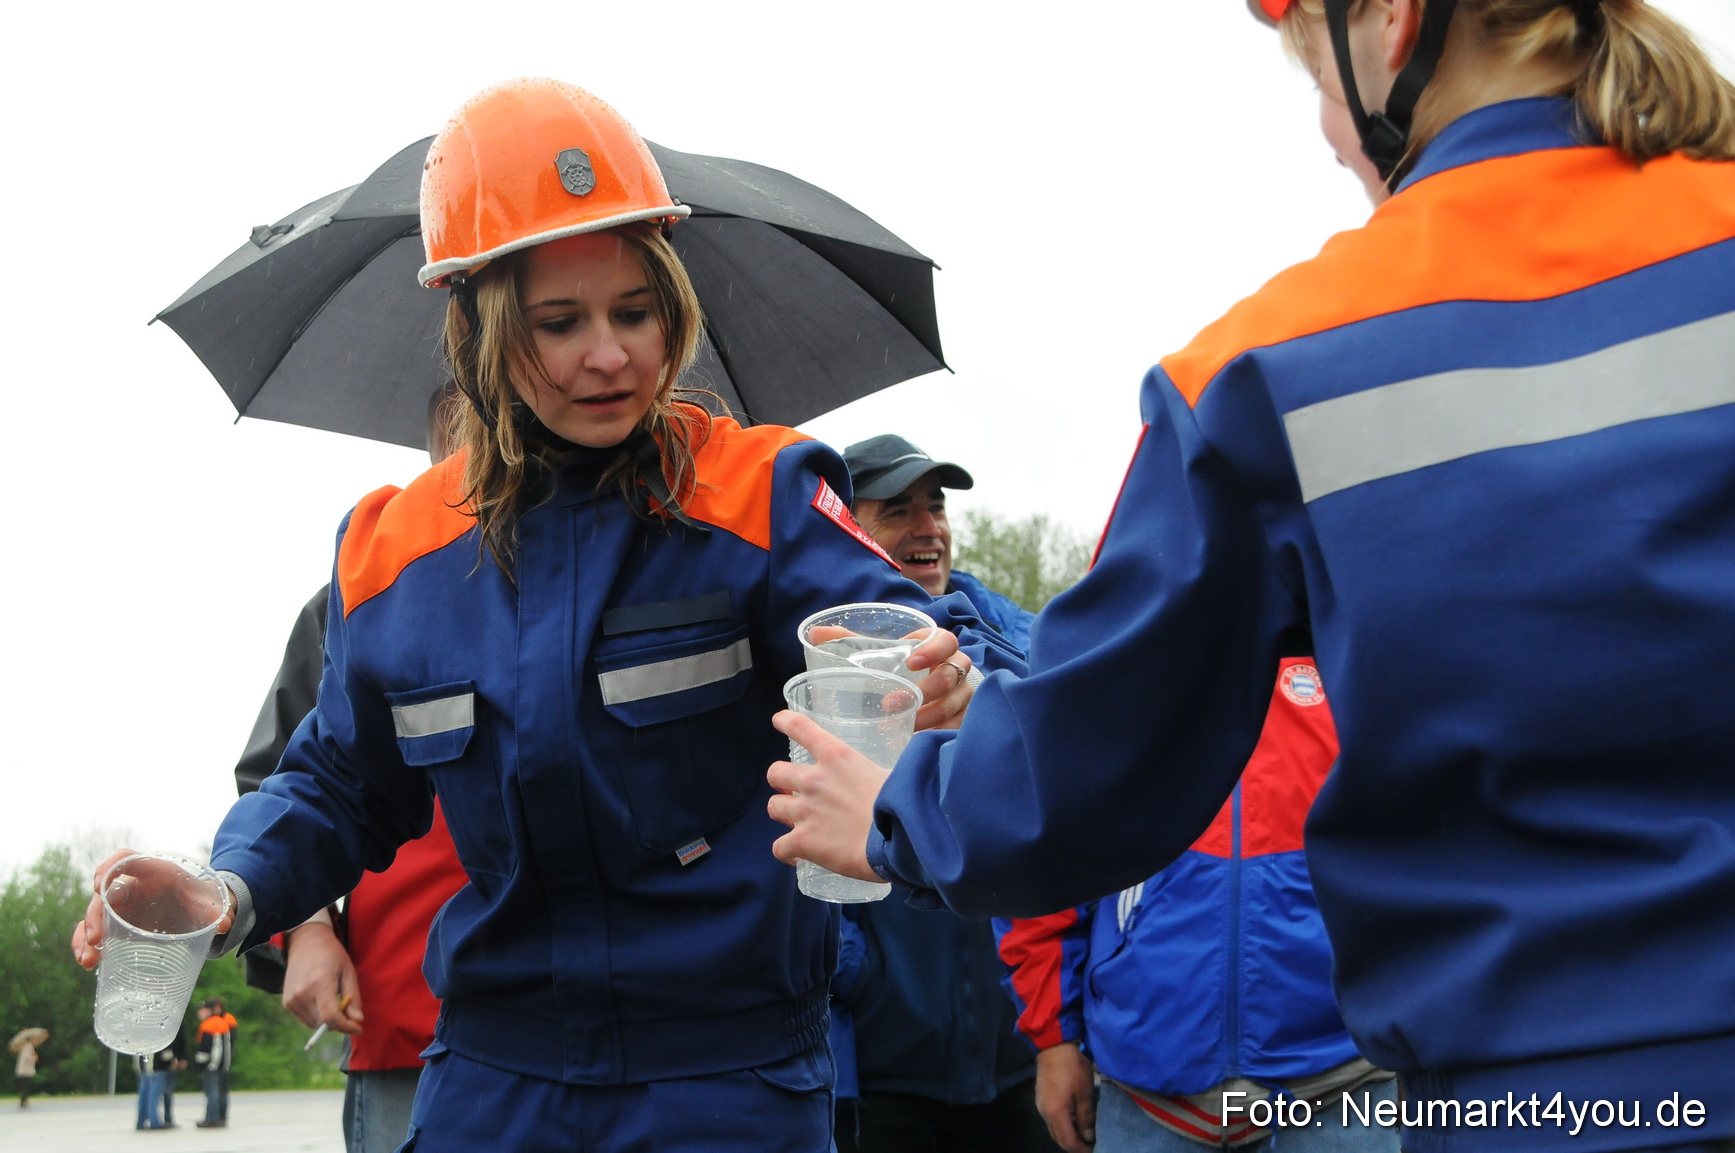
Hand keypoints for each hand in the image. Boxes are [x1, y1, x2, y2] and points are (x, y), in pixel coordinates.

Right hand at [70, 848, 236, 970]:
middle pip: (104, 892)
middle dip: (95, 915)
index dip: (110, 866)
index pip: (124, 858)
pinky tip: (88, 963)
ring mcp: (120, 905)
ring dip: (85, 935)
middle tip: (96, 939)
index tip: (99, 882)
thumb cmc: (197, 896)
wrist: (194, 907)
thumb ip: (216, 909)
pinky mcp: (114, 923)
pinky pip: (94, 930)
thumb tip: (225, 924)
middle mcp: (130, 884)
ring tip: (88, 960)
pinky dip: (86, 945)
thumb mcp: (207, 900)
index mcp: (151, 871)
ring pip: (94, 915)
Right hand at [281, 920, 363, 1034]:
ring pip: (314, 1024)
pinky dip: (316, 1016)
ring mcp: (291, 999)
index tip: (358, 1028)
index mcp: (319, 983)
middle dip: (339, 1023)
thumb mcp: (348, 972)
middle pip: (323, 1023)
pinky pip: (305, 1019)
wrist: (306, 942)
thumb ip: (353, 997)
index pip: (331, 1017)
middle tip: (349, 1012)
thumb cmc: (332, 955)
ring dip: (327, 1020)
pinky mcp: (286, 1002)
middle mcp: (302, 993)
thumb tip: (357, 1020)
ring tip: (333, 1001)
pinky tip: (321, 1000)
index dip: (346, 1027)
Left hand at [767, 711, 889, 881]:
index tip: (778, 720)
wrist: (901, 839)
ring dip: (784, 813)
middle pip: (776, 772)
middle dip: (781, 782)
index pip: (801, 727)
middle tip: (793, 792)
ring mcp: (805, 811)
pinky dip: (786, 852)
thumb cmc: (905, 804)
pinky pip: (779, 847)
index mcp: (836, 756)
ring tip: (797, 823)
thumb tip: (891, 775)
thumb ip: (880, 772)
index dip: (785, 722)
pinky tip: (797, 856)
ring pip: (773, 806)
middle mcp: (814, 780)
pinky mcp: (803, 841)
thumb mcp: (892, 773)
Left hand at [804, 625, 975, 730]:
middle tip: (889, 704)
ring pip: (952, 706)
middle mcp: (956, 669)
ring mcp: (963, 695)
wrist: (928, 692)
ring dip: (926, 717)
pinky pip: (955, 729)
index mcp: (938, 646)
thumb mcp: (880, 654)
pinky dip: (934, 735)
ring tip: (898, 727)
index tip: (910, 663)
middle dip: (923, 691)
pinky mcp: (964, 719)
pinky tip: (913, 741)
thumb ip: (850, 642)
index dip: (933, 650)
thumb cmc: (899, 669)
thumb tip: (815, 633)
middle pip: (951, 677)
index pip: (947, 641)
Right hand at [1036, 1043, 1096, 1152]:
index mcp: (1056, 1115)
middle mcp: (1045, 1115)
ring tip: (1083, 1134)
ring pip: (1054, 1130)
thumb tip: (1088, 1137)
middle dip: (1074, 1145)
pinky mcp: (1042, 1098)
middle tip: (1089, 1145)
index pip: (1068, 1142)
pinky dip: (1063, 1126)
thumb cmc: (1072, 1070)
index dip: (1081, 1150)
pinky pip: (1052, 1120)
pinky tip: (1073, 1121)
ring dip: (1068, 1136)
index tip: (1093, 1150)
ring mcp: (1041, 1106)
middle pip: (1059, 1139)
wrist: (1053, 1047)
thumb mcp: (1085, 1094)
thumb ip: (1086, 1118)